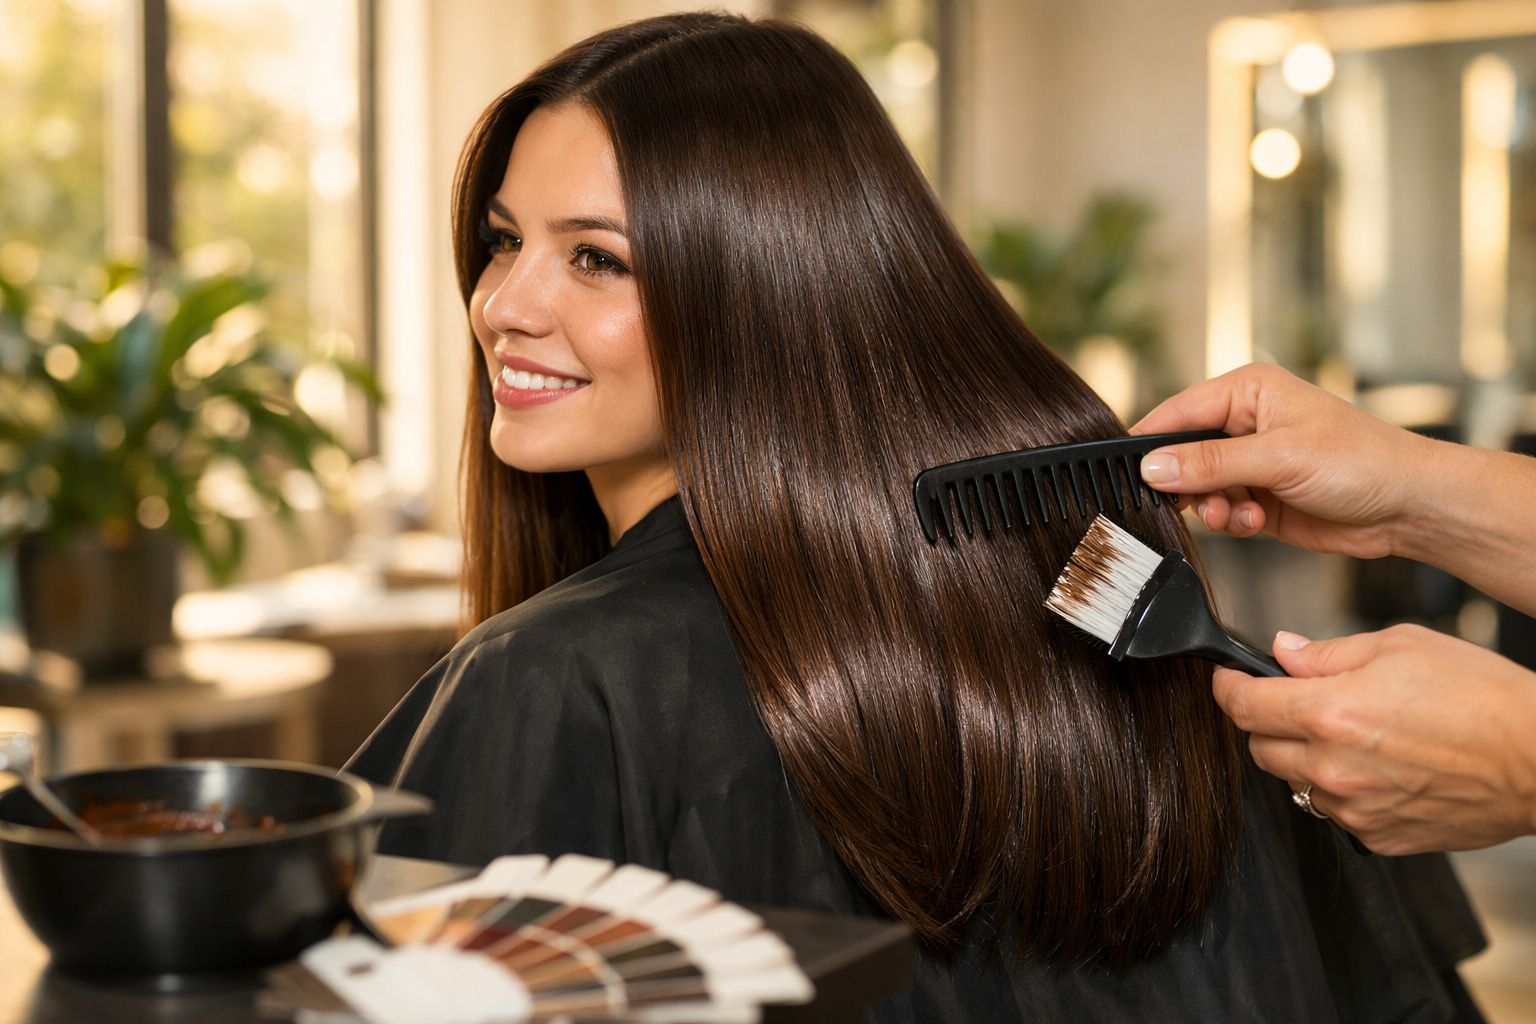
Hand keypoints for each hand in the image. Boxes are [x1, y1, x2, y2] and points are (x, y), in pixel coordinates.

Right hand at [1129, 362, 1437, 558]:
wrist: (1408, 506)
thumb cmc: (1363, 462)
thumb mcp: (1279, 458)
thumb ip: (1211, 463)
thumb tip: (1154, 467)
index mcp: (1248, 392)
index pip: (1179, 412)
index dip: (1152, 443)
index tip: (1130, 472)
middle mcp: (1245, 423)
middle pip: (1182, 453)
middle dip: (1185, 483)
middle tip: (1193, 502)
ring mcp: (1251, 462)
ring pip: (1198, 486)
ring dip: (1210, 506)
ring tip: (1236, 514)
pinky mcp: (1259, 495)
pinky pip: (1220, 509)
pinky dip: (1230, 520)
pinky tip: (1255, 520)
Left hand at [1214, 623, 1535, 853]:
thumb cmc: (1481, 697)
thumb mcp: (1400, 646)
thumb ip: (1329, 653)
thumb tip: (1285, 651)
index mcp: (1330, 713)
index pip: (1243, 706)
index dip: (1228, 688)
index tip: (1228, 680)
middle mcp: (1334, 766)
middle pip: (1260, 748)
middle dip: (1270, 723)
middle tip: (1304, 704)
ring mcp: (1355, 808)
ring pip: (1296, 782)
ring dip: (1307, 759)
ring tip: (1356, 736)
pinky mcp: (1379, 836)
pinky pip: (1335, 812)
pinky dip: (1343, 790)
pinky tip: (1381, 768)